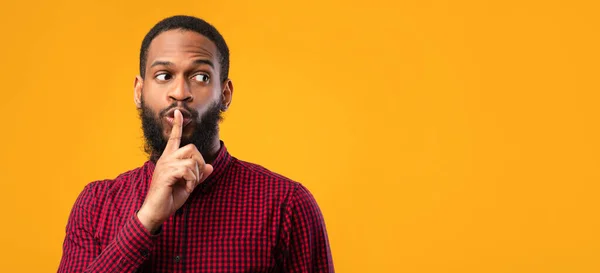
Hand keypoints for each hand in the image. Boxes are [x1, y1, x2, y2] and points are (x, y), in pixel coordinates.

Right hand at [137, 109, 212, 232]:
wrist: (156, 211)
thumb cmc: (169, 198)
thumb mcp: (188, 185)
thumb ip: (198, 175)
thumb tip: (211, 167)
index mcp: (169, 159)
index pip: (174, 138)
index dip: (177, 125)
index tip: (179, 112)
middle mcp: (166, 159)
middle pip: (192, 148)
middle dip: (200, 163)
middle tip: (195, 178)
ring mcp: (165, 165)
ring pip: (192, 161)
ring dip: (196, 176)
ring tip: (188, 185)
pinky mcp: (167, 174)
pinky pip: (188, 170)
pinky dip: (191, 181)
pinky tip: (186, 188)